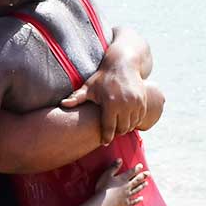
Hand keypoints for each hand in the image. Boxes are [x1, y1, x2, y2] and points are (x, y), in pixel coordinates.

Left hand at [60, 27, 150, 142]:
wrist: (123, 64)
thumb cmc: (103, 77)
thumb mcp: (89, 87)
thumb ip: (76, 97)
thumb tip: (62, 104)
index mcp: (110, 103)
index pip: (109, 128)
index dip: (106, 137)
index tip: (104, 142)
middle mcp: (125, 104)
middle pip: (121, 129)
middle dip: (116, 134)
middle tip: (110, 135)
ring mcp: (136, 102)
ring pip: (131, 125)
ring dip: (125, 128)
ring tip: (118, 128)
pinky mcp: (143, 101)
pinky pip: (139, 118)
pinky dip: (134, 122)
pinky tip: (127, 121)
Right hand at [94, 161, 149, 205]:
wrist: (103, 202)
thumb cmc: (103, 188)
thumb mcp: (107, 175)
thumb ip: (114, 167)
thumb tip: (120, 159)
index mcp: (122, 179)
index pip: (131, 172)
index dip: (136, 168)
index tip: (141, 165)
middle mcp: (127, 187)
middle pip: (136, 180)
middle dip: (142, 176)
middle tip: (148, 173)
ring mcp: (127, 196)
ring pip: (137, 190)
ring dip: (142, 186)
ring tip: (146, 183)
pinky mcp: (125, 204)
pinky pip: (133, 201)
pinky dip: (138, 200)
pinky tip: (141, 198)